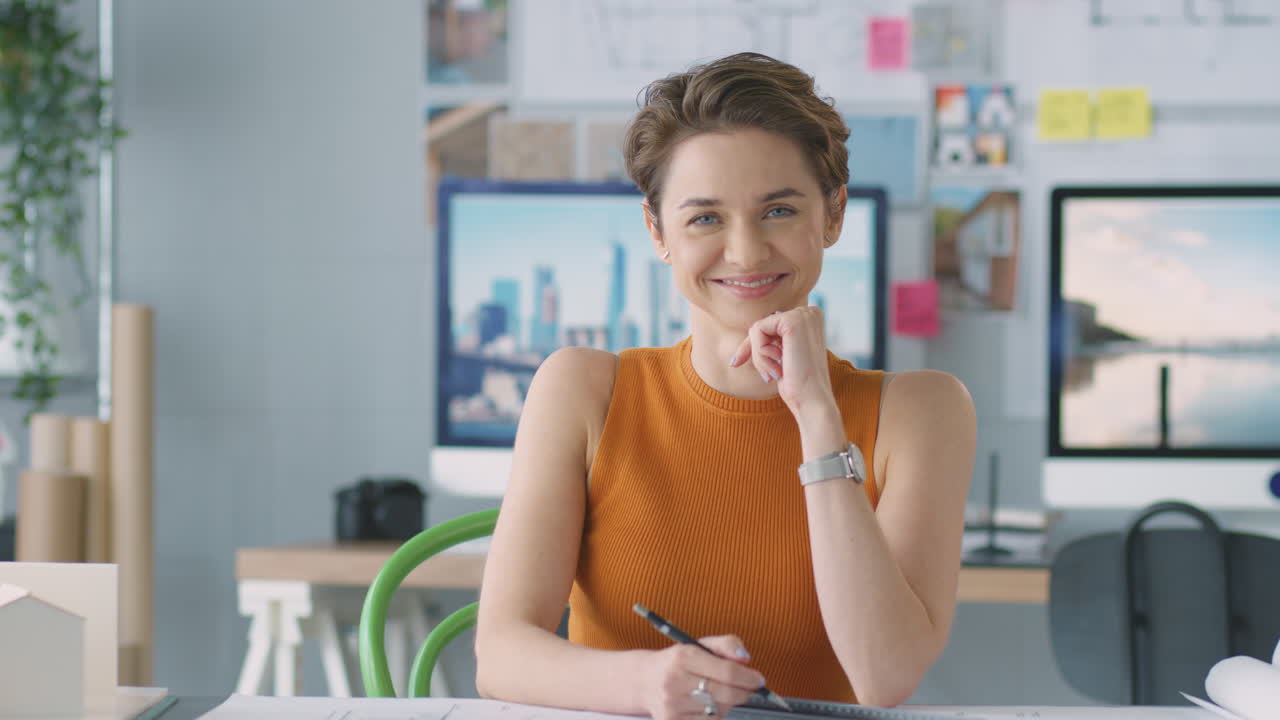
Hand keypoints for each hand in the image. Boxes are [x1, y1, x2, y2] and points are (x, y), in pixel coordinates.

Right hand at [639, 635, 765, 719]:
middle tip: (750, 689)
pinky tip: (708, 707)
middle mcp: (675, 680)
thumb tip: (745, 657)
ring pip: (719, 711)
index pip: (727, 671)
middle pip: (726, 694)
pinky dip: (715, 716)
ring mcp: (672, 705)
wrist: (645, 681)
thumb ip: (726, 645)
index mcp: (683, 657)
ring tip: (720, 695)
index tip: (758, 679)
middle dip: (744, 692)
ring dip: (728, 704)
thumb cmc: (678, 662)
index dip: (748, 678)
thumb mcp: (699, 645)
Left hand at [728, 306, 835, 417]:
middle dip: (757, 352)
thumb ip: (773, 339)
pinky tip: (777, 367)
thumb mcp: (784, 355)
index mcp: (810, 319)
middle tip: (769, 376)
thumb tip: (752, 332)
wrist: (812, 400)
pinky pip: (757, 330)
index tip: (737, 362)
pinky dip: (759, 353)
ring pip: (757, 329)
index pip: (770, 326)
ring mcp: (803, 315)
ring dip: (759, 356)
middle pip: (762, 326)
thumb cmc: (798, 384)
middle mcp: (809, 312)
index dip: (756, 347)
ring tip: (775, 374)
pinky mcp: (792, 321)